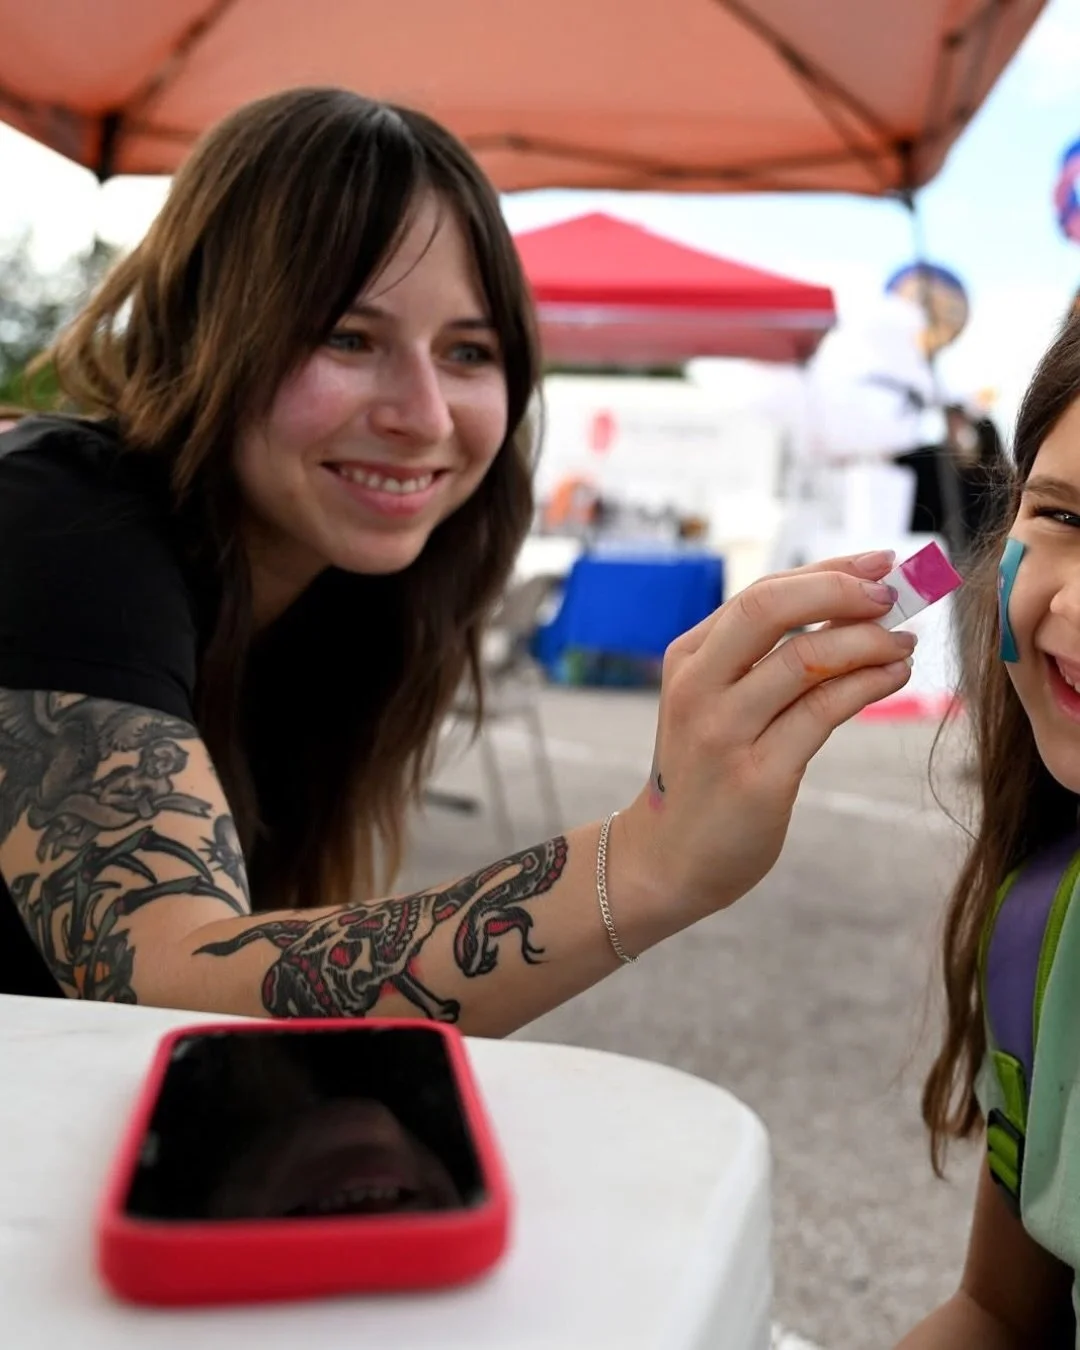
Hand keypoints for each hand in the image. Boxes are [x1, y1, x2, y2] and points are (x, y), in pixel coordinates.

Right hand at [612, 551, 914, 932]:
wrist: (668, 858)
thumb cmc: (706, 773)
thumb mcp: (713, 703)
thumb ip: (761, 659)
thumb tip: (847, 604)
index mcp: (687, 659)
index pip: (761, 593)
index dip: (827, 571)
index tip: (879, 562)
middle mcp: (698, 688)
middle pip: (771, 610)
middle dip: (842, 591)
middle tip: (894, 596)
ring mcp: (724, 732)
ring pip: (807, 660)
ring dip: (869, 641)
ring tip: (904, 644)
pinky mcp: (758, 777)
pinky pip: (823, 713)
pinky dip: (868, 685)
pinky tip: (893, 676)